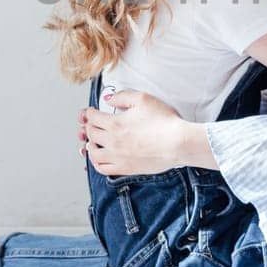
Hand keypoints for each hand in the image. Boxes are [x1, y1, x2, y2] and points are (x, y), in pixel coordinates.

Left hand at [80, 89, 201, 175]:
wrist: (178, 143)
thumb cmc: (165, 122)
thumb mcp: (143, 99)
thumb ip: (122, 97)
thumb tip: (108, 99)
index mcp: (115, 124)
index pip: (92, 118)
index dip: (89, 112)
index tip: (91, 112)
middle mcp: (112, 142)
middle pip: (91, 134)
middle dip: (89, 127)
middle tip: (92, 124)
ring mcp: (118, 157)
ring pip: (93, 154)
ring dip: (90, 146)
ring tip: (92, 142)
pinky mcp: (126, 168)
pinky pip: (103, 169)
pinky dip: (97, 163)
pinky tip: (100, 158)